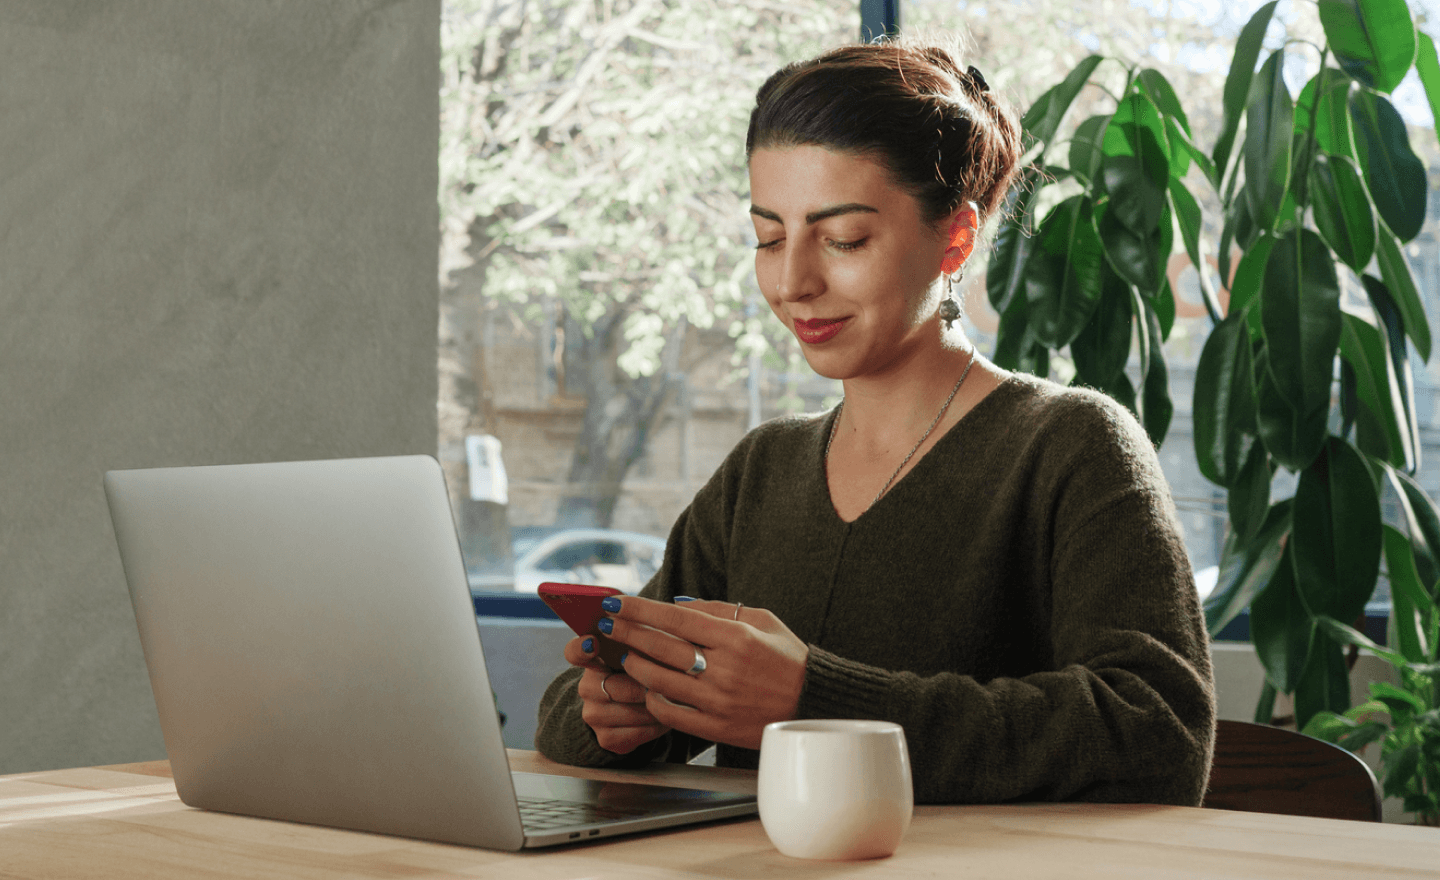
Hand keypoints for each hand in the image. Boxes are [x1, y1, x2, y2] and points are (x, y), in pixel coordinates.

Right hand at [563, 634, 670, 754]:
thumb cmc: (640, 669)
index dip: (582, 648)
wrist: (629, 710)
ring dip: (660, 705)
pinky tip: (668, 715)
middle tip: (677, 679)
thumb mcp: (637, 649)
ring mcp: (594, 716)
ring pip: (634, 711)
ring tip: (678, 697)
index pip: (575, 651)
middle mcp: (587, 688)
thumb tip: (656, 614)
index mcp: (591, 659)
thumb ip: (639, 633)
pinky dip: (659, 725)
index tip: (593, 643)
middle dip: (651, 684)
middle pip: (621, 686)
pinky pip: (640, 733)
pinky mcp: (607, 739)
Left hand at [598, 596, 808, 749]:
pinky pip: (670, 713)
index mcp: (735, 636)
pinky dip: (653, 699)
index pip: (675, 618)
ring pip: (659, 681)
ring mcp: (718, 700)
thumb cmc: (786, 657)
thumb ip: (718, 608)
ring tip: (623, 656)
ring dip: (634, 666)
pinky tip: (647, 687)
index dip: (639, 609)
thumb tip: (675, 603)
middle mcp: (724, 668)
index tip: (614, 602)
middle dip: (626, 633)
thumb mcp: (761, 620)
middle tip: (604, 626)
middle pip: (660, 647)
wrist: (812, 703)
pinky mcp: (715, 727)